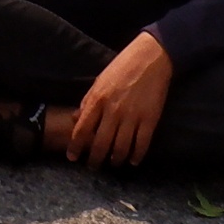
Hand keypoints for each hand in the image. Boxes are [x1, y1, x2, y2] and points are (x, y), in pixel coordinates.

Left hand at [59, 31, 174, 167]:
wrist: (151, 58)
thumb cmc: (122, 67)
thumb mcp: (99, 81)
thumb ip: (88, 101)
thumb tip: (76, 119)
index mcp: (98, 100)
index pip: (82, 130)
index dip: (75, 147)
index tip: (72, 157)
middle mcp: (113, 111)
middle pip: (100, 144)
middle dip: (94, 159)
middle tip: (93, 166)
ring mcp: (132, 116)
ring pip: (120, 148)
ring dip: (115, 160)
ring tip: (112, 163)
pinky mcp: (150, 120)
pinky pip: (141, 145)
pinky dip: (136, 156)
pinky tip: (132, 161)